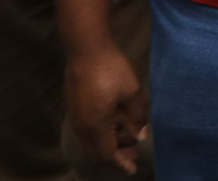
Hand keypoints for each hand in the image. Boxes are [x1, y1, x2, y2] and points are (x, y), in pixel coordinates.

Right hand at [66, 40, 147, 171]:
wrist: (86, 50)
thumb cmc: (112, 71)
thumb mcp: (132, 94)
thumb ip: (138, 117)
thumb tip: (141, 136)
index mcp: (96, 127)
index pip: (107, 155)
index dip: (120, 164)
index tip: (132, 169)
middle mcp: (83, 127)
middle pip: (96, 152)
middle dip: (115, 157)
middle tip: (132, 156)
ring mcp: (76, 117)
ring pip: (91, 141)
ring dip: (109, 144)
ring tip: (128, 138)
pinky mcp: (75, 106)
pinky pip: (88, 130)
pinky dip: (102, 134)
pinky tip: (115, 124)